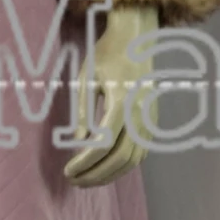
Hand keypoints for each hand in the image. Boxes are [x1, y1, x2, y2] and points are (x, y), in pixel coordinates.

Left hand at [63, 3, 159, 188]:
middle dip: (96, 175)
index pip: (103, 144)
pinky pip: (141, 153)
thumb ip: (83, 112)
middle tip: (74, 181)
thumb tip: (77, 143)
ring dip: (110, 175)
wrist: (137, 37)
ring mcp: (150, 118)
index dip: (85, 163)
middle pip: (120, 158)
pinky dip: (123, 166)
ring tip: (87, 180)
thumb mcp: (86, 78)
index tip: (67, 171)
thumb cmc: (106, 54)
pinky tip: (105, 169)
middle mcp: (141, 112)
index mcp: (122, 100)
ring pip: (133, 160)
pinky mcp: (152, 121)